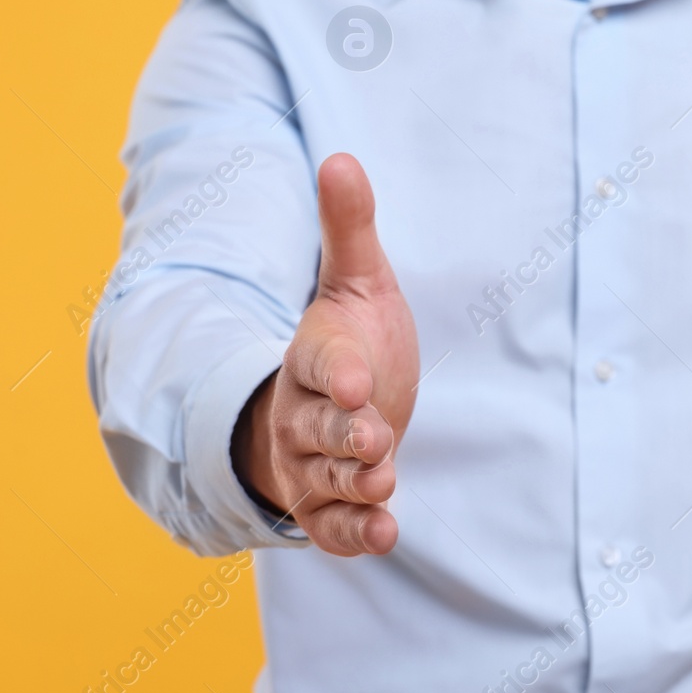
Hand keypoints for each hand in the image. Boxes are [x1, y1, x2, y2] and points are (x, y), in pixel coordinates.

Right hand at [231, 153, 419, 554]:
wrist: (335, 404)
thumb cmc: (351, 337)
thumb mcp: (358, 280)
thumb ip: (348, 228)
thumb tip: (340, 159)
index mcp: (315, 356)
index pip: (322, 363)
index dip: (338, 372)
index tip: (359, 381)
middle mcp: (304, 413)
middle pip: (318, 427)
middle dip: (344, 435)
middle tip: (376, 440)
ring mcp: (312, 463)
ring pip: (326, 478)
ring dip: (355, 483)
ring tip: (384, 478)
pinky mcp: (328, 505)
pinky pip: (335, 526)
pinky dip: (357, 533)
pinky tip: (387, 533)